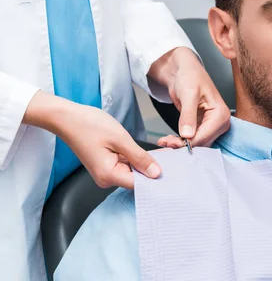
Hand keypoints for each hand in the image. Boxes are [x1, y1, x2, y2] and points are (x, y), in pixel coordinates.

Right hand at [24, 91, 160, 188]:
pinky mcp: (106, 165)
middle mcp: (106, 179)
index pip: (140, 184)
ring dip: (146, 161)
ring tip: (164, 150)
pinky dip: (137, 158)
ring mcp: (106, 173)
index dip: (157, 176)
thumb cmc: (89, 125)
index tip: (174, 168)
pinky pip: (127, 164)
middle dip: (153, 167)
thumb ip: (139, 157)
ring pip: (134, 170)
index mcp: (109, 176)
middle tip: (172, 154)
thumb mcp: (120, 139)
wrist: (66, 118)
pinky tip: (149, 151)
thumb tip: (156, 173)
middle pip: (138, 178)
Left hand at [149, 47, 229, 146]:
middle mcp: (219, 122)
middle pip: (201, 143)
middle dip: (183, 145)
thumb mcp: (188, 94)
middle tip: (165, 142)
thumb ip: (188, 115)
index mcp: (221, 114)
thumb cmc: (190, 76)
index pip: (205, 137)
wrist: (183, 71)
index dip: (188, 142)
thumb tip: (187, 135)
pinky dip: (180, 141)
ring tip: (164, 140)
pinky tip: (168, 139)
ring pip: (196, 144)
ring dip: (180, 145)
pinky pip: (192, 140)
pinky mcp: (202, 127)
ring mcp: (211, 126)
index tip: (171, 142)